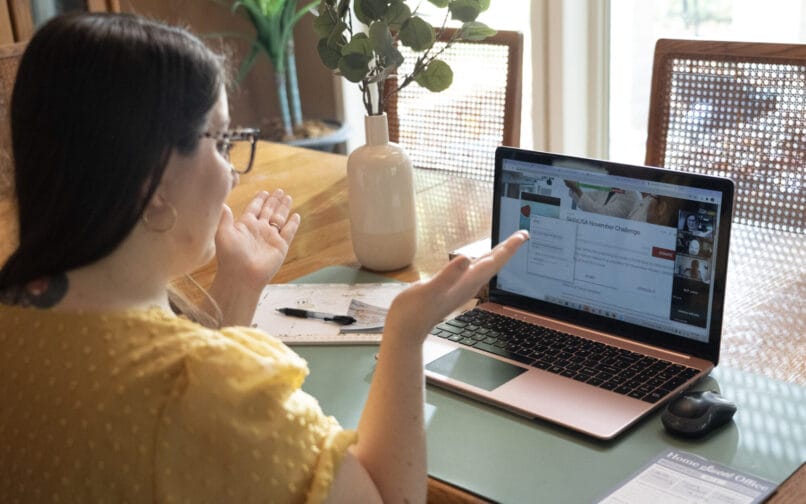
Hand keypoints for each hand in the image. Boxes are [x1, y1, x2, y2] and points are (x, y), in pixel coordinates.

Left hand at [214, 189, 300, 291]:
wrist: (242, 276)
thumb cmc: (230, 257)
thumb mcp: (224, 234)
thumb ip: (224, 218)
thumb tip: (222, 204)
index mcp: (245, 225)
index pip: (254, 208)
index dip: (259, 200)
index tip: (264, 192)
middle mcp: (259, 230)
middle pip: (268, 210)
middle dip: (274, 200)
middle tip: (279, 190)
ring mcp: (271, 237)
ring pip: (279, 218)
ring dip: (283, 208)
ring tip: (288, 197)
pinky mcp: (281, 246)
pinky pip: (289, 232)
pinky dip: (293, 223)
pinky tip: (296, 215)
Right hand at [384, 230, 528, 342]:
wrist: (406, 330)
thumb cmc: (414, 312)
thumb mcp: (429, 290)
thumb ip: (447, 275)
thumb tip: (464, 258)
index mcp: (466, 282)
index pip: (494, 262)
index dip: (509, 247)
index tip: (523, 235)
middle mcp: (468, 285)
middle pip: (494, 264)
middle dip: (509, 249)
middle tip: (523, 234)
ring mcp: (461, 288)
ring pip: (486, 268)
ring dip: (498, 255)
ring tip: (508, 244)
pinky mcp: (453, 289)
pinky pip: (474, 272)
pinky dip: (482, 262)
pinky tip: (480, 260)